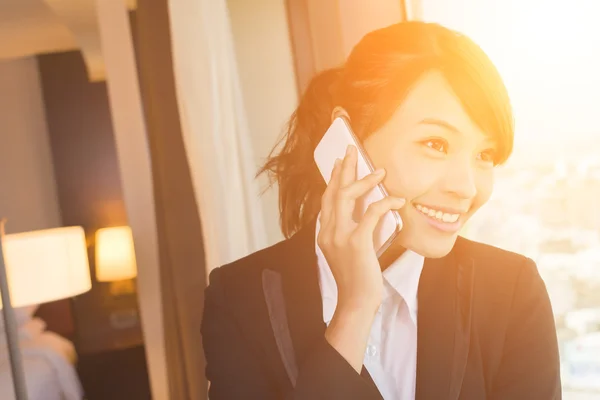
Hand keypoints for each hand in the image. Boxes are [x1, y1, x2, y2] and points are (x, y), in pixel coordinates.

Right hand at [317, 145, 405, 313]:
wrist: (356, 302)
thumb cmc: (356, 279)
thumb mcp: (347, 252)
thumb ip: (350, 232)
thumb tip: (365, 213)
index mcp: (325, 233)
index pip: (327, 199)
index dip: (333, 178)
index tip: (339, 163)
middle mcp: (328, 231)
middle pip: (333, 191)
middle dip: (343, 168)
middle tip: (351, 149)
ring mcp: (340, 236)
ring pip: (347, 196)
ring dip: (364, 180)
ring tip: (380, 171)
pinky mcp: (356, 242)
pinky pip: (371, 213)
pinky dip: (385, 203)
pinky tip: (398, 200)